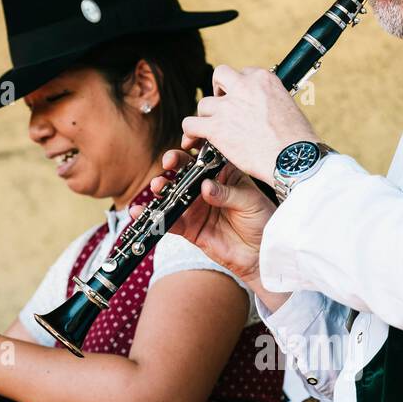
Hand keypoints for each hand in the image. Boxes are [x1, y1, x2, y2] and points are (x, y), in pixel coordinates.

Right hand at [134, 150, 277, 289]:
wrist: (260, 255)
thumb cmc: (262, 222)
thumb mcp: (250, 202)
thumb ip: (227, 194)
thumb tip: (206, 187)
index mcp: (224, 175)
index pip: (206, 157)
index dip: (194, 149)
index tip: (186, 146)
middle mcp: (207, 188)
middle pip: (186, 172)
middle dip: (174, 164)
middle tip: (169, 163)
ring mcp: (197, 208)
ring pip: (174, 194)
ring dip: (162, 188)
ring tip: (158, 186)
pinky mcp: (190, 228)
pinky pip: (169, 221)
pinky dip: (154, 217)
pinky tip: (141, 211)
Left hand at [180, 66, 317, 184]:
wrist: (294, 159)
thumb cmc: (297, 141)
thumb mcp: (287, 107)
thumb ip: (269, 102)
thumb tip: (261, 111)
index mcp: (264, 79)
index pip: (243, 74)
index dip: (239, 89)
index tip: (240, 101)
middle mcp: (244, 87)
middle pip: (220, 76)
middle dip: (219, 91)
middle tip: (222, 108)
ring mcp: (228, 106)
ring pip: (204, 104)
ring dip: (207, 117)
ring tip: (211, 131)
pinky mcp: (216, 127)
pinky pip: (190, 123)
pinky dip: (190, 132)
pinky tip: (193, 140)